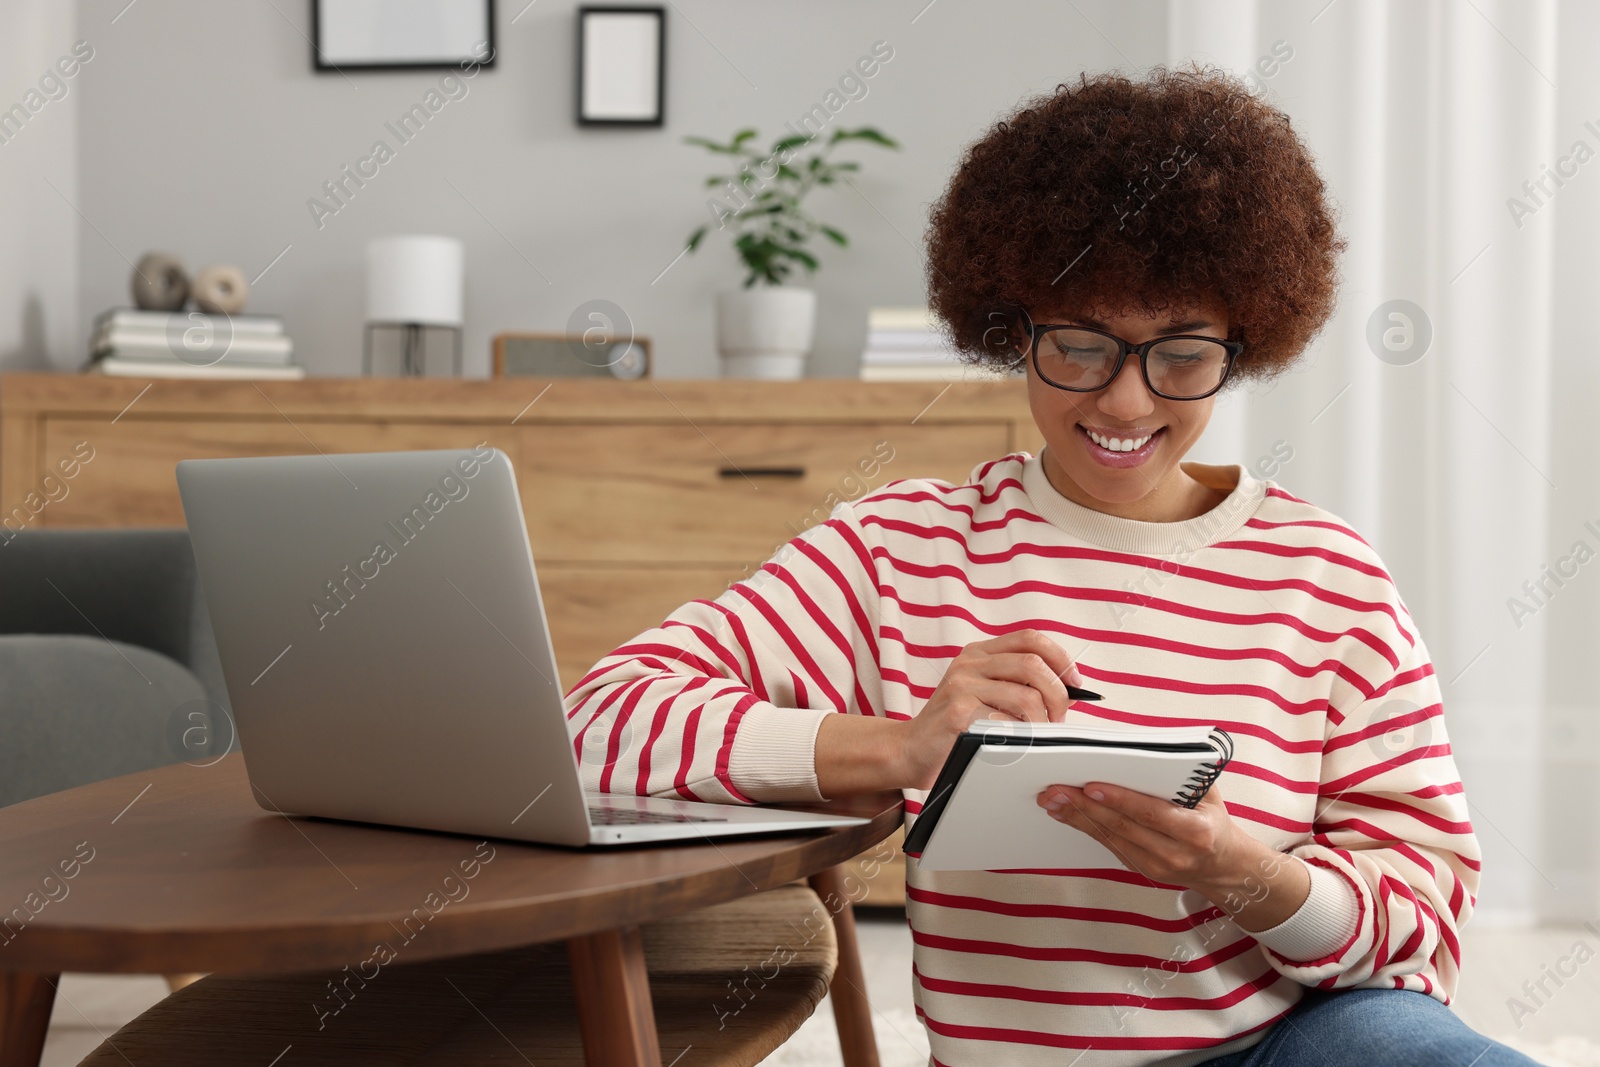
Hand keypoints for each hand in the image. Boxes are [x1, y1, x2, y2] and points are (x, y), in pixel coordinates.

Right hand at [898, 628, 1083, 790]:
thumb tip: (1067, 689)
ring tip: (1038, 735)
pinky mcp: (958, 713)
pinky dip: (1021, 736)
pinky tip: (1014, 743)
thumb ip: (1015, 684)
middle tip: (1059, 717)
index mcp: (978, 653)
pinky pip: (1008, 722)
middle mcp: (969, 663)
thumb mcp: (982, 693)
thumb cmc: (953, 726)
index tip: (1074, 682)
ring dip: (1043, 721)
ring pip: (1026, 697)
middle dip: (1058, 694)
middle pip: (1034, 664)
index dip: (1060, 658)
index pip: (1030, 638)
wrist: (909, 749)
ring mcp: (962, 686)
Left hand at [1034, 780, 1250, 889]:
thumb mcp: (1209, 794)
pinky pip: (1109, 846)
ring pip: (1110, 838)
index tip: (1090, 787)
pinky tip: (1066, 814)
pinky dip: (1086, 828)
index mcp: (1196, 831)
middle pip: (1123, 827)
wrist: (1224, 866)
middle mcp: (1175, 853)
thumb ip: (1182, 774)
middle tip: (1056, 789)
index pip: (1151, 813)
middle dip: (1085, 807)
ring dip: (1077, 818)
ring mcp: (1157, 867)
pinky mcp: (1142, 871)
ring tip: (1052, 800)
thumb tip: (1142, 748)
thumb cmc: (1213, 820)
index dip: (1119, 800)